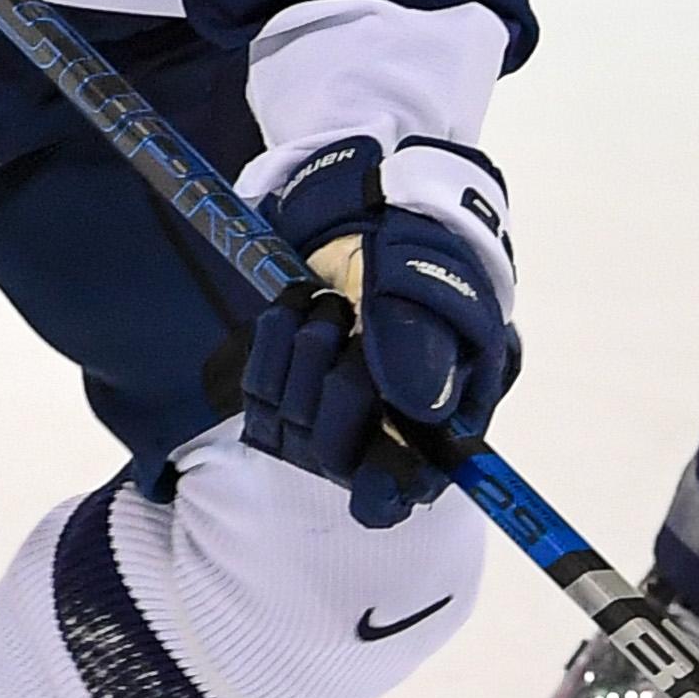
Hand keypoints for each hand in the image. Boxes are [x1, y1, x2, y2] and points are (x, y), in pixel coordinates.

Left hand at [238, 137, 520, 528]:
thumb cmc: (427, 248)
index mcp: (440, 420)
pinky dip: (274, 339)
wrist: (374, 205)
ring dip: (305, 352)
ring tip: (330, 301)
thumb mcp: (440, 281)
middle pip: (335, 455)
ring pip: (291, 422)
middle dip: (340, 384)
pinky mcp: (280, 389)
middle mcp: (378, 430)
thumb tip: (413, 406)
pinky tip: (298, 304)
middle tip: (352, 320)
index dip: (386, 491)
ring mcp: (323, 414)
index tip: (376, 469)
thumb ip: (428, 340)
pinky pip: (258, 389)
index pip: (401, 493)